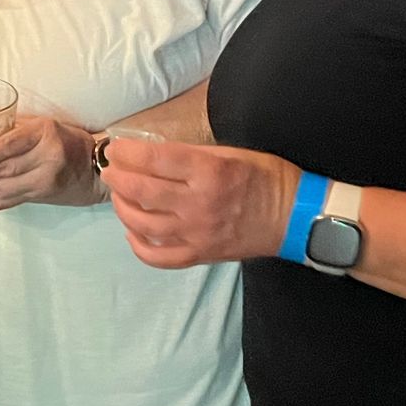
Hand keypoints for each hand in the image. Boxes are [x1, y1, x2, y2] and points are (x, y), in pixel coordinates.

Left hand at [0, 115, 96, 217]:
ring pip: (4, 190)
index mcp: (43, 133)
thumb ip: (5, 122)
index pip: (11, 144)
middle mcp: (46, 157)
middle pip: (5, 169)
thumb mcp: (40, 123)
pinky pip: (9, 204)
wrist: (96, 168)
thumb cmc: (65, 139)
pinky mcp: (40, 197)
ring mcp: (44, 180)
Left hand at [103, 140, 301, 268]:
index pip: (156, 159)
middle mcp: (199, 203)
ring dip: (122, 208)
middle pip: (142, 191)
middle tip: (109, 170)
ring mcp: (197, 233)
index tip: (116, 148)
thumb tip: (155, 152)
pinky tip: (132, 233)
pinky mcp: (200, 255)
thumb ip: (193, 154)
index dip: (128, 152)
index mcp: (209, 172)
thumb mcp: (234, 153)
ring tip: (118, 196)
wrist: (296, 217)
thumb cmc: (268, 178)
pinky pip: (159, 257)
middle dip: (117, 177)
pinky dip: (139, 246)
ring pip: (143, 224)